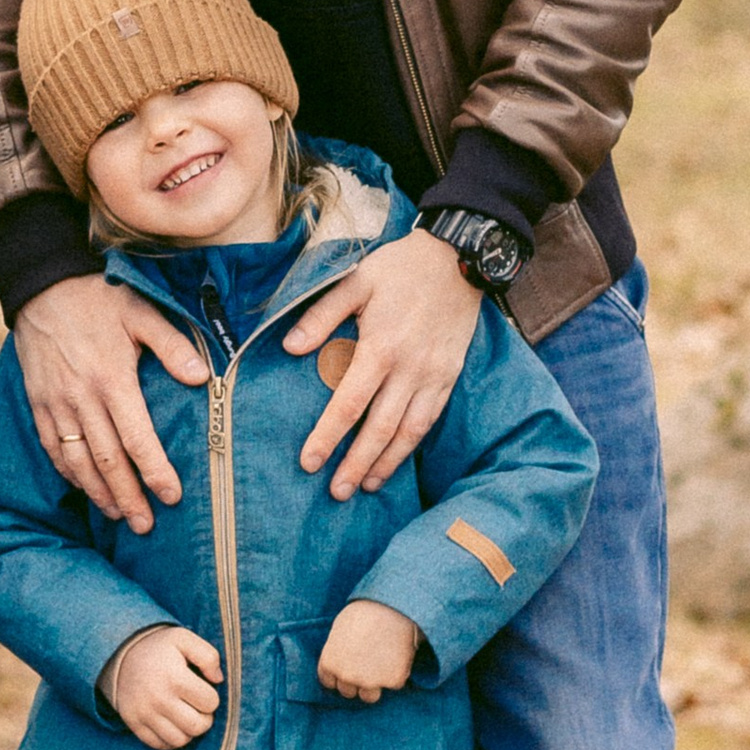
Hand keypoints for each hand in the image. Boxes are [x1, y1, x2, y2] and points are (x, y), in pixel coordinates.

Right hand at [13, 273, 208, 534]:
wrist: (40, 286)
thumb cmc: (98, 298)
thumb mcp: (141, 311)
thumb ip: (173, 346)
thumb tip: (203, 380)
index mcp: (112, 379)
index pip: (137, 438)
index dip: (155, 471)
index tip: (171, 496)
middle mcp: (82, 398)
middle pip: (107, 461)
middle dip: (128, 497)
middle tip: (145, 525)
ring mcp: (56, 404)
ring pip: (78, 462)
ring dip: (99, 493)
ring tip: (118, 516)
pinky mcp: (38, 403)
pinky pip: (52, 448)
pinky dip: (69, 474)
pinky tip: (85, 488)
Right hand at [102, 622, 224, 749]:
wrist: (120, 656)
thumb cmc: (159, 648)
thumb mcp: (184, 639)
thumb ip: (208, 656)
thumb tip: (218, 680)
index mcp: (175, 677)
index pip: (210, 703)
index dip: (211, 697)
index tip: (202, 689)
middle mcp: (159, 699)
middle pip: (198, 726)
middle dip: (205, 718)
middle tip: (197, 707)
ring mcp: (145, 714)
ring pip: (180, 740)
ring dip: (188, 731)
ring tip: (185, 715)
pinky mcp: (134, 724)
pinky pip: (160, 745)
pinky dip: (170, 740)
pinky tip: (172, 725)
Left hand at [285, 229, 484, 498]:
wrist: (459, 258)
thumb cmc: (400, 268)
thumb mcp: (355, 280)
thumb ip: (321, 315)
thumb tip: (289, 346)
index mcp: (381, 347)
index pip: (349, 404)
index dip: (328, 437)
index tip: (309, 463)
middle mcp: (409, 369)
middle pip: (380, 429)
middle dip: (356, 464)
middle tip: (336, 492)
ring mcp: (434, 376)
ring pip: (409, 432)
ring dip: (386, 463)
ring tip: (366, 486)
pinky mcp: (450, 377)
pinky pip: (431, 419)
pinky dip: (412, 446)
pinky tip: (396, 459)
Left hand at [317, 599, 420, 701]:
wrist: (392, 608)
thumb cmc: (365, 612)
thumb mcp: (340, 629)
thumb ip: (338, 650)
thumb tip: (343, 659)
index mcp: (329, 663)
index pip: (329, 682)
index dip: (340, 675)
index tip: (349, 666)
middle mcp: (346, 677)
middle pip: (348, 692)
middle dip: (356, 681)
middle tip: (368, 663)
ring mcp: (369, 682)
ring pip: (369, 696)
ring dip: (375, 685)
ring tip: (383, 663)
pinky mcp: (392, 681)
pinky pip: (394, 684)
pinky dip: (397, 674)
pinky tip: (398, 654)